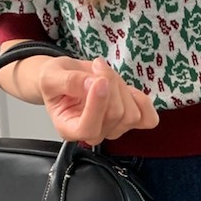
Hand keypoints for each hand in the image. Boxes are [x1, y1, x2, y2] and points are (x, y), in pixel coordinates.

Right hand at [37, 56, 159, 144]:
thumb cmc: (56, 80)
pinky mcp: (131, 122)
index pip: (89, 127)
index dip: (97, 104)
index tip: (96, 79)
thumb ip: (69, 81)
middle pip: (115, 114)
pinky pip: (148, 118)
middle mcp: (93, 135)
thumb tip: (93, 84)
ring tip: (105, 74)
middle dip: (109, 83)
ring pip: (132, 113)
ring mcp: (114, 130)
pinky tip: (126, 88)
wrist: (67, 78)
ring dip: (122, 86)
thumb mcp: (52, 75)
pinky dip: (142, 100)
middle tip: (96, 66)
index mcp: (69, 128)